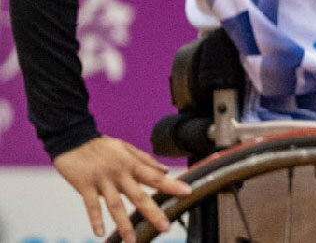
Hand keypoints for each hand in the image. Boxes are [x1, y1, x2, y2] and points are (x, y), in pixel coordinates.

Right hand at [53, 136, 191, 242]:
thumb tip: (165, 170)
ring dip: (124, 224)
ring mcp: (102, 181)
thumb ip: (145, 160)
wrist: (72, 138)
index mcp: (131, 164)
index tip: (187, 192)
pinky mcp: (84, 186)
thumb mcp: (125, 147)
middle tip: (165, 227)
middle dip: (153, 213)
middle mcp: (119, 174)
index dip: (172, 184)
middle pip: (139, 196)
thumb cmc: (100, 145)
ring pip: (115, 205)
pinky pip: (91, 205)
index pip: (155, 176)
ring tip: (131, 240)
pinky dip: (95, 219)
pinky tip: (100, 233)